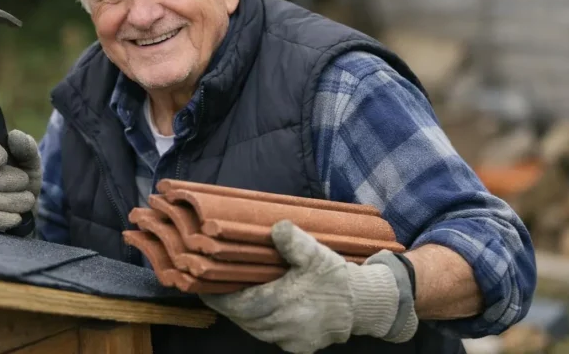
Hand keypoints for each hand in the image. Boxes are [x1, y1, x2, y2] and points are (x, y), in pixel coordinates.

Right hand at [0, 128, 40, 232]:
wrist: (19, 211)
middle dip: (5, 181)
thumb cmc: (21, 180)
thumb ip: (26, 148)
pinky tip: (16, 218)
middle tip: (25, 183)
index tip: (3, 159)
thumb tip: (14, 136)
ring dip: (8, 201)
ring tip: (27, 201)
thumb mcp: (29, 162)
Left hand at [200, 220, 417, 353]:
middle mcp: (285, 327)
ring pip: (254, 328)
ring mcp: (291, 340)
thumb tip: (277, 227)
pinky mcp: (298, 346)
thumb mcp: (317, 253)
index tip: (203, 284)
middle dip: (227, 302)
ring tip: (230, 293)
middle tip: (213, 284)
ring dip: (241, 312)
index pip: (240, 304)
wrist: (365, 305)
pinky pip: (269, 334)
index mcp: (285, 304)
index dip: (219, 296)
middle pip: (243, 318)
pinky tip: (255, 306)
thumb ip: (294, 241)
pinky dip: (258, 321)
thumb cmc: (338, 278)